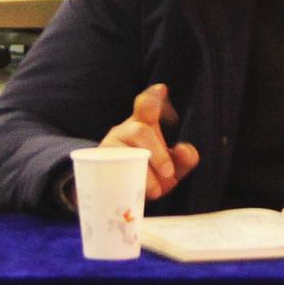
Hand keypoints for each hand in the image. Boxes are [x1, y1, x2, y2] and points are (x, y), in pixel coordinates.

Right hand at [100, 82, 200, 201]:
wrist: (117, 195)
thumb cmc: (148, 174)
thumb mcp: (171, 168)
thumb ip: (184, 159)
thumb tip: (184, 149)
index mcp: (143, 126)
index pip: (146, 106)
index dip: (153, 98)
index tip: (161, 89)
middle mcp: (125, 131)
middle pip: (140, 131)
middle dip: (157, 152)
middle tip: (169, 173)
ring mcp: (110, 146)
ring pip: (125, 150)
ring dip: (144, 170)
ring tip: (157, 190)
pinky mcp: (99, 164)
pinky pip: (111, 169)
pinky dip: (125, 180)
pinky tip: (136, 191)